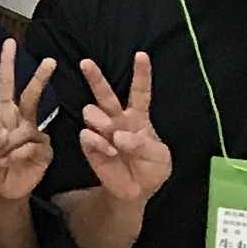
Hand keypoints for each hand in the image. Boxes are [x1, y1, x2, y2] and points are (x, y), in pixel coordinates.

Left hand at [0, 38, 57, 207]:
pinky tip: (16, 163)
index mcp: (4, 116)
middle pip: (31, 95)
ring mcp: (36, 135)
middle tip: (49, 60)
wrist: (4, 190)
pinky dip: (21, 155)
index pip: (6, 87)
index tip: (9, 43)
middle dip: (39, 78)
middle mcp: (22, 121)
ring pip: (28, 130)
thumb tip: (2, 132)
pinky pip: (34, 146)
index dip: (7, 66)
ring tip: (4, 159)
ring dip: (11, 146)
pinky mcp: (45, 150)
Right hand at [75, 52, 172, 209]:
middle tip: (86, 62)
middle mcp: (118, 120)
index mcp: (139, 118)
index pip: (140, 92)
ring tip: (111, 133)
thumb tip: (120, 135)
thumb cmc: (152, 169)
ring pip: (91, 111)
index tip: (141, 55)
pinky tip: (109, 151)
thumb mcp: (160, 157)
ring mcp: (102, 132)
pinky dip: (98, 142)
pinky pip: (87, 135)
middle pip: (105, 94)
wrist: (137, 192)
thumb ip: (144, 144)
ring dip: (100, 120)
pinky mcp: (90, 146)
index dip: (141, 74)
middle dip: (95, 77)